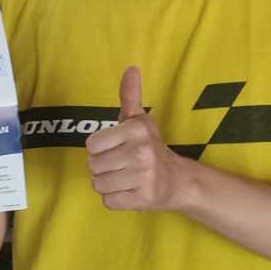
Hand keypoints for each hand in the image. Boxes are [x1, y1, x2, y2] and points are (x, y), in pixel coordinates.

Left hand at [85, 67, 192, 211]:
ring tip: (124, 178)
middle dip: (102, 167)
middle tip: (120, 165)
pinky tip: (129, 191)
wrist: (179, 180)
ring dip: (107, 184)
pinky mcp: (143, 200)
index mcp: (136, 130)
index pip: (91, 144)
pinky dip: (114, 199)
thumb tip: (131, 68)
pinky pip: (109, 202)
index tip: (115, 148)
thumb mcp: (139, 120)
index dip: (99, 149)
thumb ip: (129, 95)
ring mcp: (144, 177)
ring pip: (99, 185)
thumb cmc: (150, 147)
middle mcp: (141, 152)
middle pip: (93, 166)